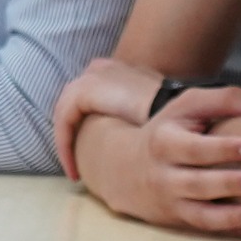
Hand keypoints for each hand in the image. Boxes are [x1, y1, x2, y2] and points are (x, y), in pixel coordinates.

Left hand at [52, 57, 163, 176]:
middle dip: (72, 137)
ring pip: (65, 117)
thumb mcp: (154, 112)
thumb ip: (136, 115)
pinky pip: (64, 123)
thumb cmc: (171, 120)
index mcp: (115, 69)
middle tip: (76, 167)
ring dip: (67, 146)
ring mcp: (92, 76)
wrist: (175, 117)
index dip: (85, 127)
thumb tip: (129, 134)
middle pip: (73, 107)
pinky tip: (74, 170)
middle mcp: (101, 67)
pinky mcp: (84, 90)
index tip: (91, 154)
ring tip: (75, 173)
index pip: (87, 99)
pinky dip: (65, 147)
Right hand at [72, 86, 240, 234]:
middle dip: (230, 184)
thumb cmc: (168, 131)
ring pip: (200, 214)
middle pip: (198, 183)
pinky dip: (231, 232)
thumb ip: (223, 100)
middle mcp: (164, 176)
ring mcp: (170, 203)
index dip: (225, 148)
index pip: (195, 147)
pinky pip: (206, 230)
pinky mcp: (178, 221)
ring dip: (231, 217)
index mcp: (165, 143)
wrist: (125, 169)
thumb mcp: (186, 108)